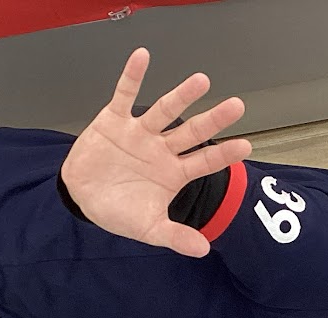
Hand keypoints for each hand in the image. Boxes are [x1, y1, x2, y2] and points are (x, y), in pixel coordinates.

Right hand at [59, 47, 252, 256]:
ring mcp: (140, 133)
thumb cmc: (118, 210)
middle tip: (236, 106)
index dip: (224, 155)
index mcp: (174, 173)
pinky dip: (132, 77)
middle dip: (213, 120)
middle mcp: (162, 149)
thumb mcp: (148, 229)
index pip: (204, 162)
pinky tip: (142, 57)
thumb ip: (175, 237)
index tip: (245, 146)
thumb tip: (204, 250)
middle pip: (192, 132)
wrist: (82, 198)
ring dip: (182, 96)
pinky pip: (124, 95)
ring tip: (201, 81)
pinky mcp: (115, 120)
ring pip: (164, 111)